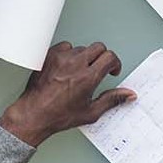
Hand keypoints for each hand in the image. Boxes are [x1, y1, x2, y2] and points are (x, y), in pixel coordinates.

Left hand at [0, 41, 132, 147]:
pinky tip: (66, 67)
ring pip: (81, 47)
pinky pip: (65, 47)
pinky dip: (68, 54)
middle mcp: (75, 65)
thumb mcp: (90, 112)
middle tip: (99, 69)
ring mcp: (60, 58)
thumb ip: (112, 100)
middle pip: (98, 47)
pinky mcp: (49, 56)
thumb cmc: (58, 115)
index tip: (112, 70)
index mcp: (87, 78)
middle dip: (102, 57)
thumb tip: (128, 94)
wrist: (34, 113)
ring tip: (79, 72)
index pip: (110, 57)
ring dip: (85, 57)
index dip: (115, 63)